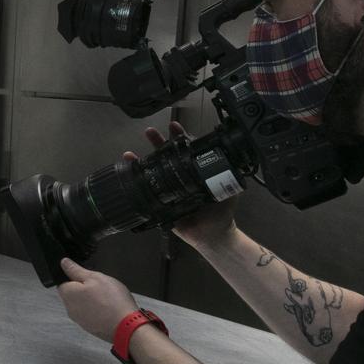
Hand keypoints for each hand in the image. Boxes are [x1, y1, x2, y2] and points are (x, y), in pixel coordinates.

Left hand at [56, 258, 137, 342]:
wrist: (127, 326)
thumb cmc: (112, 300)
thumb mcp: (95, 277)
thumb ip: (76, 270)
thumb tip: (64, 263)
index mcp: (68, 294)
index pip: (63, 281)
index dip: (75, 276)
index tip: (88, 277)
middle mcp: (70, 309)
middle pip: (73, 294)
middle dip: (84, 288)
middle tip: (100, 287)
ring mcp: (79, 320)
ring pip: (82, 304)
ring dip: (91, 300)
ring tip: (107, 298)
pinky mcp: (90, 328)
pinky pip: (90, 314)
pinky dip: (97, 310)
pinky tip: (109, 308)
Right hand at [125, 121, 238, 248]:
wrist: (211, 236)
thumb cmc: (220, 214)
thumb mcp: (228, 192)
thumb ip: (230, 177)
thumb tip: (235, 160)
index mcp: (194, 173)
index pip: (186, 152)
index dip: (180, 139)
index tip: (174, 127)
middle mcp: (180, 179)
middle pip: (166, 157)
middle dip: (158, 143)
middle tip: (151, 133)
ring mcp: (168, 190)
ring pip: (154, 171)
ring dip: (141, 159)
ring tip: (131, 153)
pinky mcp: (159, 204)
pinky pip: (146, 192)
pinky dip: (135, 179)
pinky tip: (128, 171)